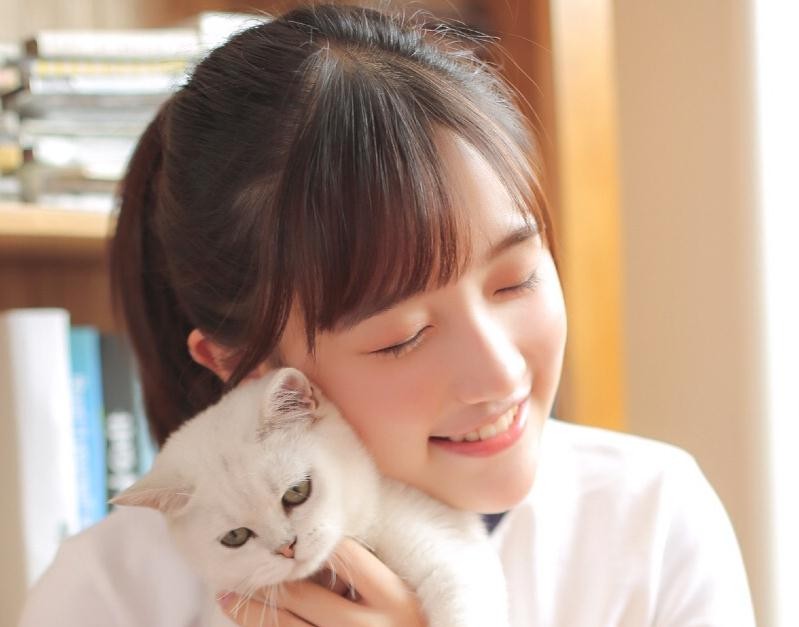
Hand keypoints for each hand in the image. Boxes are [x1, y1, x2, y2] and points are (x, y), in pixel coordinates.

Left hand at [219, 537, 426, 625]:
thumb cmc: (417, 623)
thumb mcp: (407, 595)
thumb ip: (375, 571)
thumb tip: (325, 541)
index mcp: (395, 598)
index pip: (344, 557)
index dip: (311, 542)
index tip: (283, 531)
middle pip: (305, 595)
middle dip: (268, 579)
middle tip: (239, 563)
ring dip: (252, 612)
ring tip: (228, 595)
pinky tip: (253, 623)